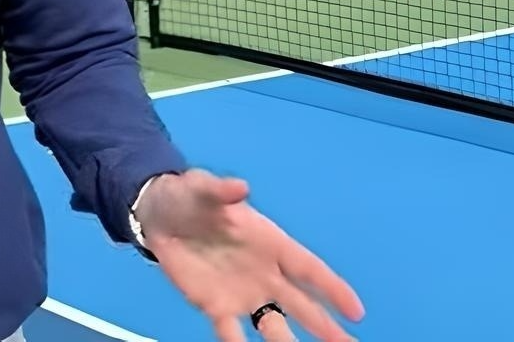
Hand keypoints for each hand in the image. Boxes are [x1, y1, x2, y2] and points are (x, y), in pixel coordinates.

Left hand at [134, 170, 363, 341]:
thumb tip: (240, 187)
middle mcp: (265, 274)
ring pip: (273, 325)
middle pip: (302, 305)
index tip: (355, 311)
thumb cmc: (189, 198)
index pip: (309, 269)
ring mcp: (243, 293)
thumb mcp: (201, 188)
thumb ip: (221, 191)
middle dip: (325, 326)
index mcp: (271, 244)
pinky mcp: (216, 306)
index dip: (332, 289)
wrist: (158, 215)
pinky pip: (231, 333)